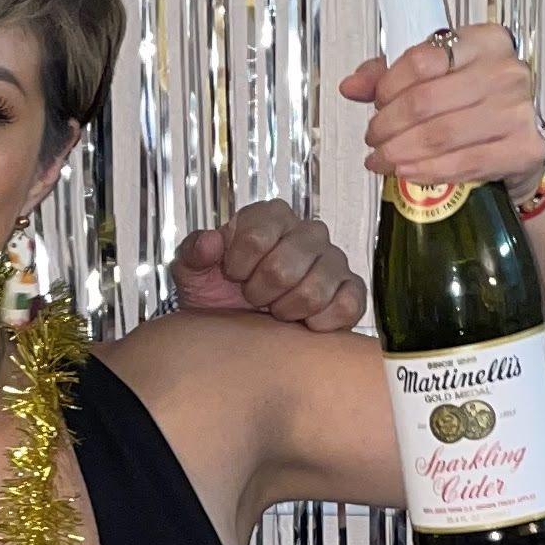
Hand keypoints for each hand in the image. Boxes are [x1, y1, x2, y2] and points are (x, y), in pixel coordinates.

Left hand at [170, 198, 365, 330]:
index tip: (232, 275)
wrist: (239, 327)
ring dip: (286, 310)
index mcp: (270, 217)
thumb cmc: (218, 292)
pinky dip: (322, 321)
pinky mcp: (352, 290)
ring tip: (276, 310)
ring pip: (315, 289)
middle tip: (253, 297)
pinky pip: (348, 304)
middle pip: (284, 268)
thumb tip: (210, 242)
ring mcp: (334, 260)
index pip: (257, 236)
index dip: (238, 266)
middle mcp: (308, 232)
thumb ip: (193, 252)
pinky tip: (303, 324)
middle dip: (259, 293)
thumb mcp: (192, 272)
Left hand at [342, 23, 544, 195]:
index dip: (387, 87)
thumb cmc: (473, 105)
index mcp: (483, 41)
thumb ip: (389, 76)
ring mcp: (519, 110)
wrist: (517, 143)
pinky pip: (464, 163)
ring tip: (382, 160)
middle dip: (388, 126)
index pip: (422, 60)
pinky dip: (428, 171)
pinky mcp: (524, 148)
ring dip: (401, 152)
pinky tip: (407, 173)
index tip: (376, 105)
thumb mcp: (433, 79)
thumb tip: (350, 87)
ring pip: (441, 135)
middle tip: (373, 140)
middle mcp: (506, 71)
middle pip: (426, 101)